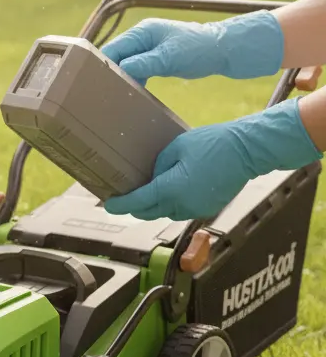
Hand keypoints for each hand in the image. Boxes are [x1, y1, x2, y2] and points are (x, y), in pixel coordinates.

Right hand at [100, 10, 283, 86]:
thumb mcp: (169, 58)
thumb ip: (143, 64)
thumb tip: (121, 71)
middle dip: (110, 73)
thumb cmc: (198, 49)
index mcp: (142, 31)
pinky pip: (137, 70)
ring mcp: (148, 48)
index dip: (102, 64)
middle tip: (103, 93)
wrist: (224, 50)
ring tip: (116, 96)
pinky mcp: (155, 59)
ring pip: (126, 65)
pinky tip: (134, 94)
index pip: (113, 48)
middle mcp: (141, 38)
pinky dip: (134, 81)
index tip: (94, 83)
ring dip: (123, 79)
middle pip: (116, 56)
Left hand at [103, 98, 321, 221]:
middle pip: (149, 212)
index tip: (108, 205)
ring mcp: (197, 209)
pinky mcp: (208, 208)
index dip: (120, 204)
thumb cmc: (213, 143)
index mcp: (172, 189)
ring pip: (165, 212)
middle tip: (121, 198)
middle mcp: (183, 205)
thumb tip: (152, 178)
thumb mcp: (176, 148)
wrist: (248, 150)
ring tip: (144, 193)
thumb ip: (159, 166)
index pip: (138, 202)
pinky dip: (171, 204)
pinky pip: (182, 210)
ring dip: (153, 206)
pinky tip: (168, 192)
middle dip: (134, 207)